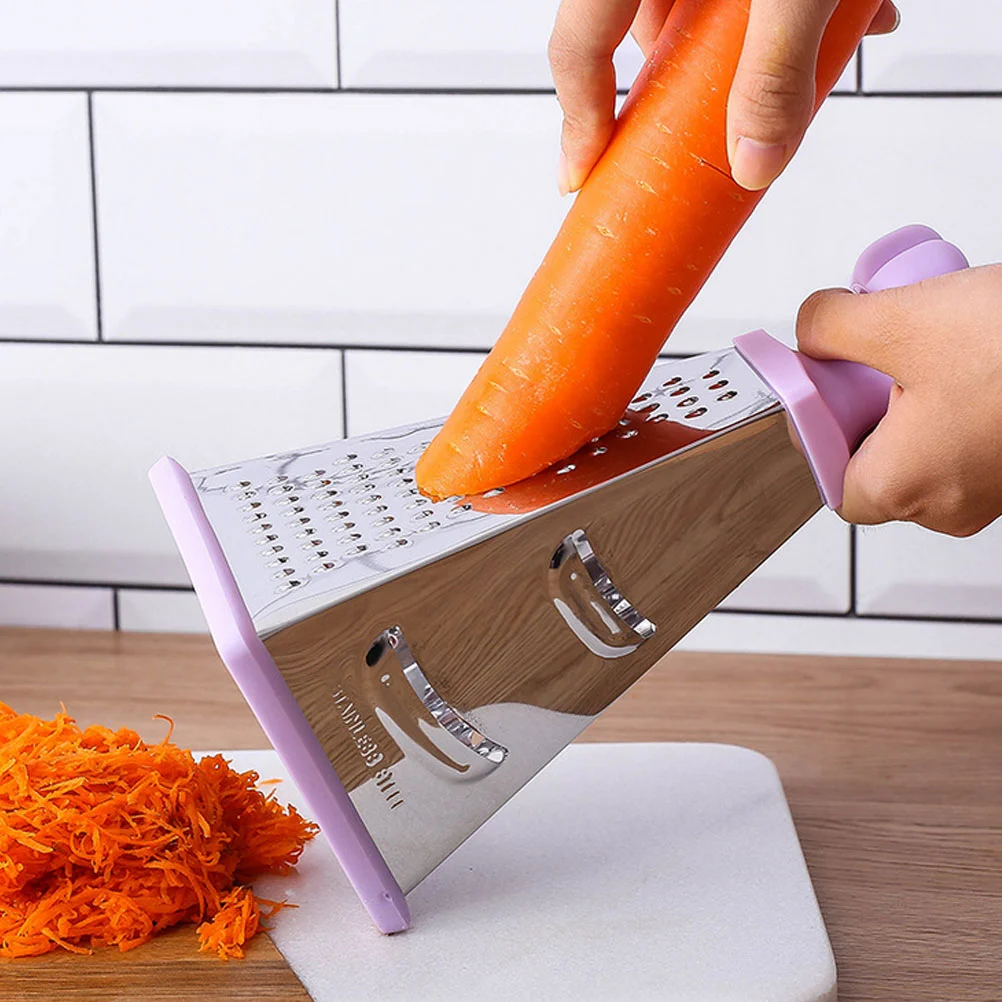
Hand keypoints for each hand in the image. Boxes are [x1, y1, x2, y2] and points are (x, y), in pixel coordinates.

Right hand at [548, 0, 897, 194]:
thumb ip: (774, 71)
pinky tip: (842, 3)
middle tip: (720, 115)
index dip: (578, 120)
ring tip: (816, 49)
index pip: (577, 46)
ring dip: (751, 36)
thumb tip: (756, 162)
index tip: (582, 172)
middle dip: (690, 76)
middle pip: (642, 23)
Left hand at [796, 266, 1001, 536]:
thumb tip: (812, 328)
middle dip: (865, 407)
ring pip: (923, 450)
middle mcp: (948, 505)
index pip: (830, 482)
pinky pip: (966, 442)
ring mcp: (991, 491)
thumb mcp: (902, 319)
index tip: (820, 387)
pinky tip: (964, 359)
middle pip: (874, 465)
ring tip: (923, 350)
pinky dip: (953, 405)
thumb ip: (831, 327)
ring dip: (911, 401)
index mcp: (904, 487)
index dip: (817, 432)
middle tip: (872, 357)